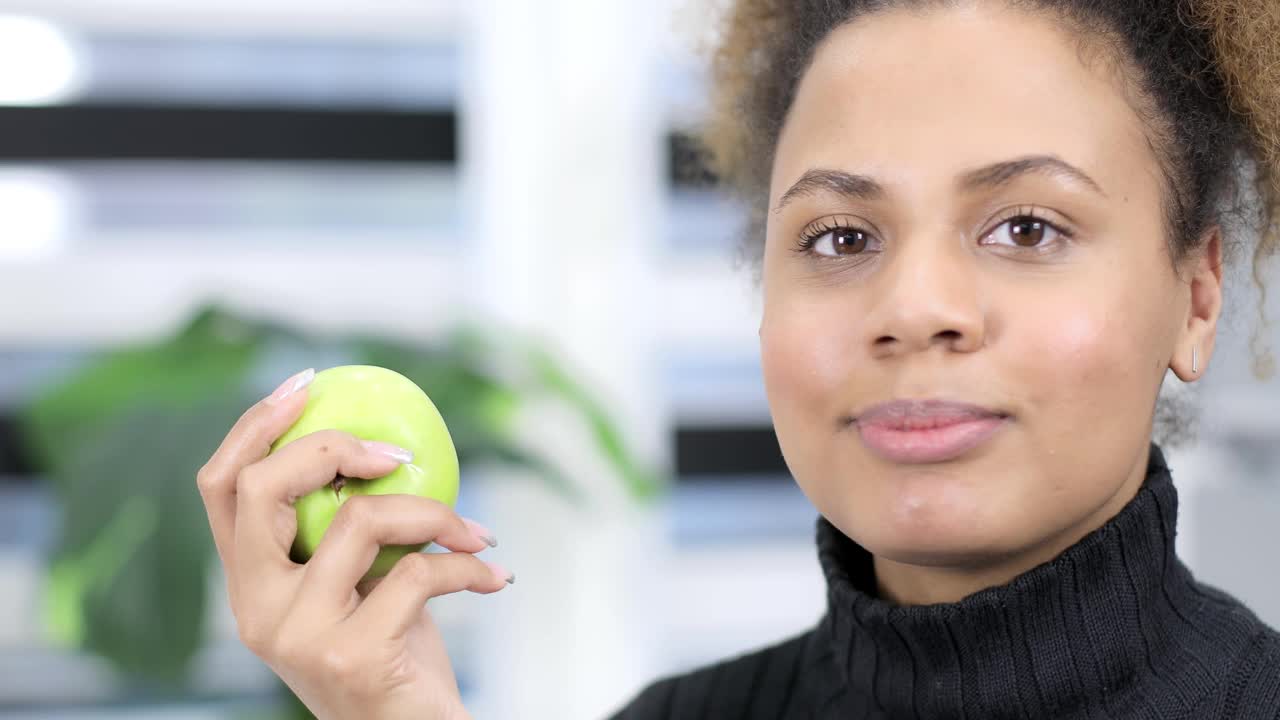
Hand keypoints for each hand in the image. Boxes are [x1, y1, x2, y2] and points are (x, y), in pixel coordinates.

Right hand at [196, 369, 511, 719]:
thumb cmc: (394, 650)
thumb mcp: (360, 581)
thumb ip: (348, 527)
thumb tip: (384, 438)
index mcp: (247, 584)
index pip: (220, 487)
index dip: (253, 425)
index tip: (306, 382)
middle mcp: (255, 609)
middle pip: (261, 486)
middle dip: (332, 446)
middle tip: (398, 453)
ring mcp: (296, 634)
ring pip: (359, 519)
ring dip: (435, 512)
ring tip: (474, 531)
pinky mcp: (349, 656)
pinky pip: (418, 572)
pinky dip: (466, 565)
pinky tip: (493, 576)